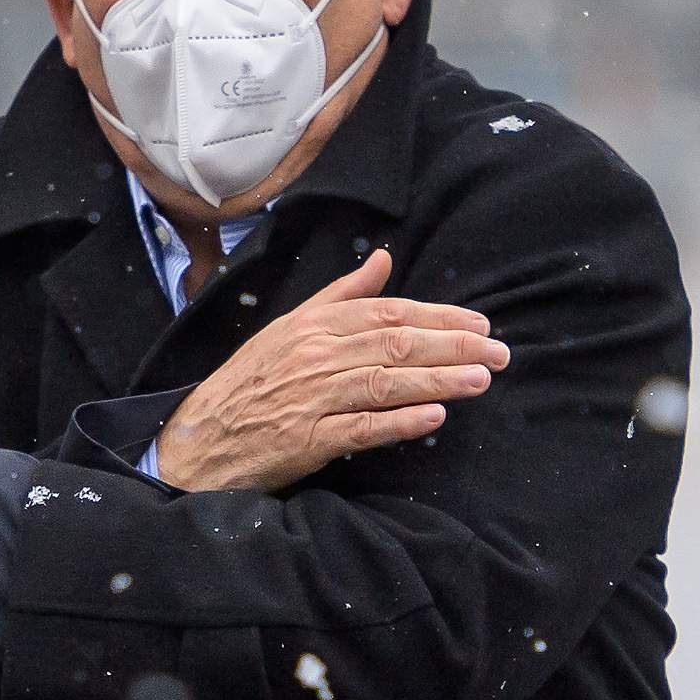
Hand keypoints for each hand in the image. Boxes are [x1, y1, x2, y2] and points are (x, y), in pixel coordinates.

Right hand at [153, 250, 505, 493]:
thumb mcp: (290, 327)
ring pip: (386, 383)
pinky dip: (401, 422)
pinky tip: (435, 417)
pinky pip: (362, 428)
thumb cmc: (250, 383)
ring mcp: (312, 398)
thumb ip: (341, 295)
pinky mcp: (308, 441)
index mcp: (313, 325)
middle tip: (498, 352)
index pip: (387, 313)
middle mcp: (315, 356)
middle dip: (452, 346)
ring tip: (482, 378)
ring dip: (439, 379)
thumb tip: (384, 258)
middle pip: (395, 344)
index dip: (438, 316)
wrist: (200, 439)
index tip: (479, 323)